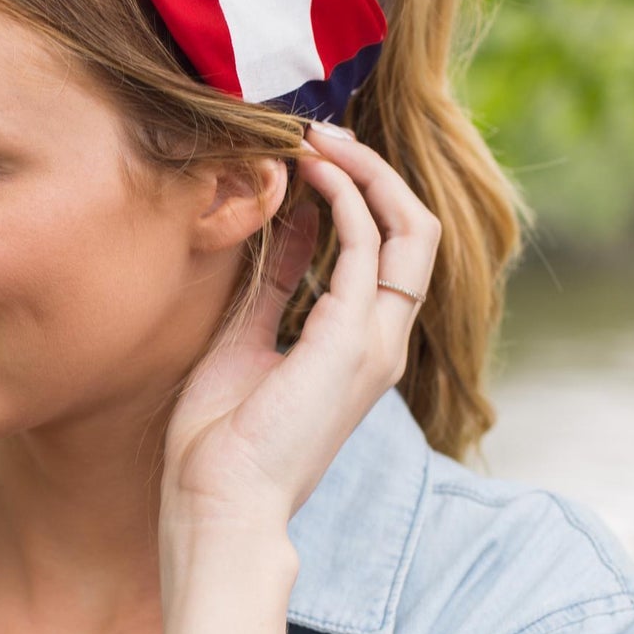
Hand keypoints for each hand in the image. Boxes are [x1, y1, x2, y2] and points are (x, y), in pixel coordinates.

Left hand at [159, 121, 441, 548]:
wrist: (219, 503)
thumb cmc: (222, 438)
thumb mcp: (248, 337)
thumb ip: (277, 282)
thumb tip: (288, 222)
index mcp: (359, 345)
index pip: (387, 250)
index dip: (356, 193)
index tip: (307, 154)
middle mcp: (381, 341)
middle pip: (414, 231)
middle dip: (370, 171)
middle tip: (317, 130)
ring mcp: (376, 342)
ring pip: (408, 229)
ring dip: (362, 172)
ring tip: (314, 134)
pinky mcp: (354, 340)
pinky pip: (370, 247)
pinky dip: (346, 198)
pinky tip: (309, 172)